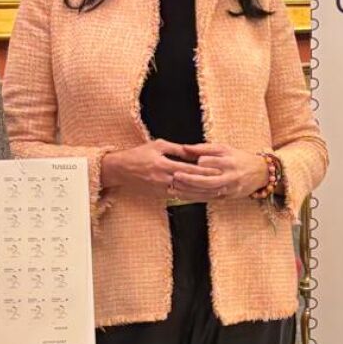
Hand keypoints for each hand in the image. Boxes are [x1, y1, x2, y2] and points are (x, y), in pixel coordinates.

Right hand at [101, 140, 215, 196]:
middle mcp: (162, 179)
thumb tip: (193, 151)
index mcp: (163, 165)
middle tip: (223, 186)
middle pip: (189, 184)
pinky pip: (178, 197)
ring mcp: (160, 189)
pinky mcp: (158, 195)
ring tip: (216, 194)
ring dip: (201, 195)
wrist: (119, 169)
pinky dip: (190, 198)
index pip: (188, 169)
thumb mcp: (157, 145)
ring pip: (185, 194)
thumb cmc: (138, 154)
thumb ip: (176, 149)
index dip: (204, 170)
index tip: (217, 170)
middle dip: (207, 185)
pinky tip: (200, 198)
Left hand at [168, 144, 268, 201]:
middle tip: (175, 176)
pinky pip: (207, 198)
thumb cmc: (240, 158)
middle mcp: (230, 176)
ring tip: (173, 188)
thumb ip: (204, 148)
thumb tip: (184, 147)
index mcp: (230, 161)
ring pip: (206, 192)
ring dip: (188, 191)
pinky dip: (193, 198)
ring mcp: (228, 189)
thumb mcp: (226, 149)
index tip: (187, 160)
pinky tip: (181, 196)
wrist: (261, 174)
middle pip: (208, 180)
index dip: (199, 162)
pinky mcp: (226, 198)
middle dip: (190, 180)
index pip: (212, 162)